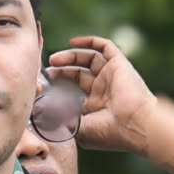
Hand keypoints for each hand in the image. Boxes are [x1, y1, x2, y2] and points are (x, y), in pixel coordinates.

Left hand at [46, 36, 157, 153]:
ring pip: (89, 59)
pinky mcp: (119, 64)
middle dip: (62, 70)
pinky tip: (73, 42)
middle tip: (47, 70)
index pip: (74, 92)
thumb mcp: (77, 128)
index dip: (58, 87)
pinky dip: (90, 42)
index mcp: (95, 106)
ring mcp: (112, 76)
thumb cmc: (108, 132)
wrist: (135, 125)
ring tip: (54, 60)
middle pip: (80, 73)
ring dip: (71, 57)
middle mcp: (104, 90)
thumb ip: (58, 119)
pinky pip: (106, 47)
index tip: (43, 85)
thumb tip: (38, 114)